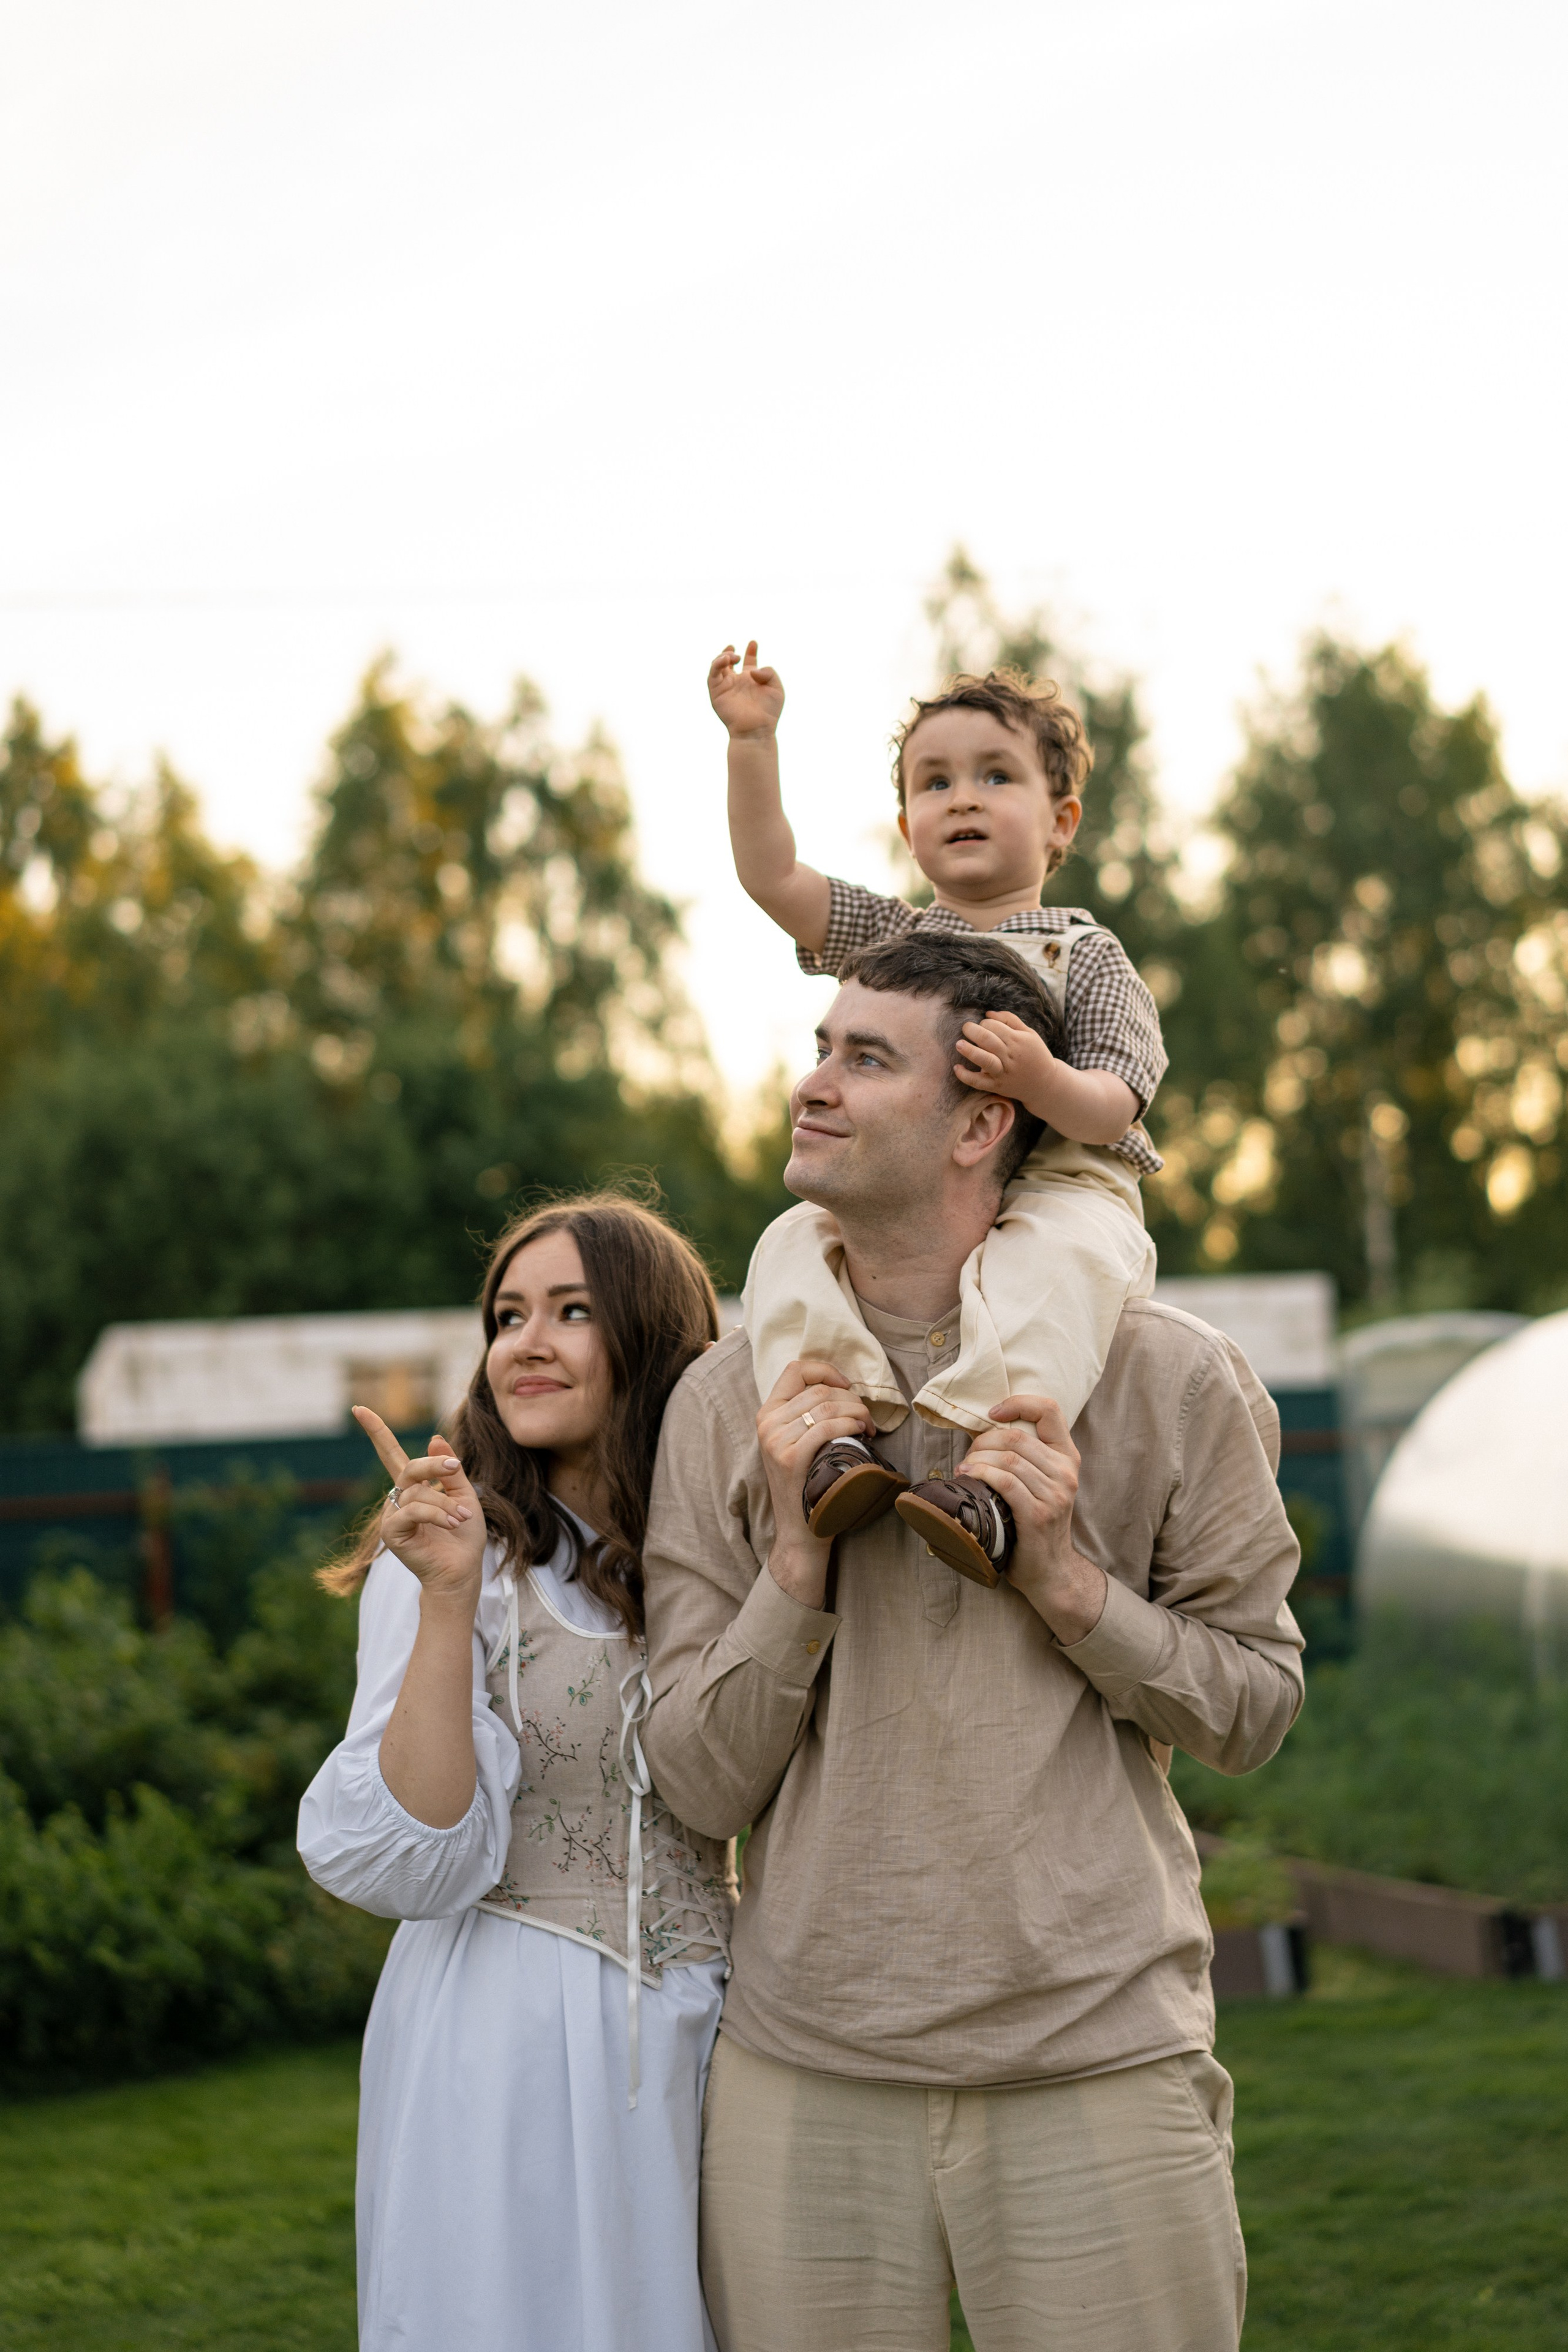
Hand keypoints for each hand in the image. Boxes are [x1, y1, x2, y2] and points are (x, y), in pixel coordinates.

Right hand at [353, 1407, 484, 1605]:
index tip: (358, 1408)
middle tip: (456, 1470)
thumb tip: (434, 1438)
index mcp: (414, 1486)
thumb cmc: (464, 1536)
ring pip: (418, 1491)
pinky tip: (452, 1522)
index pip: (391, 1454)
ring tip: (462, 1518)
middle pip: (410, 1467)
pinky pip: (413, 1510)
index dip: (376, 1431)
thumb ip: (450, 1469)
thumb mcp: (465, 1494)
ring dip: (445, 1502)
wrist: (462, 1571)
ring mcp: (392, 1515)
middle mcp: (399, 1497)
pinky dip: (436, 1513)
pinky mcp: (391, 1532)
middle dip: (435, 1466)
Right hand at [709, 640, 784, 738]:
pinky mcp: (716, 692)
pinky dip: (717, 664)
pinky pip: (712, 675)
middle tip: (737, 653)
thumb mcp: (776, 688)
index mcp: (751, 681)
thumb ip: (769, 672)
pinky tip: (726, 660)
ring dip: (723, 657)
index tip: (753, 643)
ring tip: (733, 656)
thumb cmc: (768, 712)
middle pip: (729, 662)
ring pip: (718, 666)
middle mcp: (737, 682)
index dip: (751, 651)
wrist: (757, 729)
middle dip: (730, 653)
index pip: (749, 662)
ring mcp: (725, 687)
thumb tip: (752, 670)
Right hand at [755, 1357, 871, 1604]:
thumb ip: (807, 1415)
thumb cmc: (806, 1484)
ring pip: (827, 1406)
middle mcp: (767, 1423)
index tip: (847, 1386)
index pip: (795, 1369)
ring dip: (857, 1412)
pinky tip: (862, 1433)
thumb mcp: (796, 1443)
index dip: (826, 1371)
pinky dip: (850, 1424)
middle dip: (852, 1399)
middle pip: (819, 1390)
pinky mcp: (790, 1458)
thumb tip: (842, 1390)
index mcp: (767, 1413)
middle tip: (867, 1418)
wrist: (799, 1530)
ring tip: (868, 1427)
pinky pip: (827, 1427)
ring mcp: (775, 1441)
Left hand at [955, 1008, 1055, 1113]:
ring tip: (959, 1044)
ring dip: (969, 1051)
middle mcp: (1010, 1056)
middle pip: (988, 1039)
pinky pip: (979, 1082)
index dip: (984, 1023)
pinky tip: (957, 1068)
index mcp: (1018, 1040)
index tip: (983, 1026)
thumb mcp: (1029, 1033)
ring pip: (984, 1060)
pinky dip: (966, 1076)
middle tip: (966, 1028)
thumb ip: (1009, 1019)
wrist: (1045, 1084)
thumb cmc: (1035, 1054)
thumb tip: (988, 1013)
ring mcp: (1003, 1072)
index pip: (994, 1026)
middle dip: (972, 1031)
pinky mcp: (997, 1086)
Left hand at [959, 1396, 1106, 1645]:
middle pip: (1016, 1436)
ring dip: (978, 1459)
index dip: (1018, 1403)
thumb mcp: (1040, 1483)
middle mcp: (1066, 1471)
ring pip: (1008, 1458)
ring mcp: (1056, 1493)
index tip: (992, 1413)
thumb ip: (1024, 1456)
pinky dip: (981, 1474)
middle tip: (968, 1454)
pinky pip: (1006, 1481)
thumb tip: (982, 1429)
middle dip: (983, 1440)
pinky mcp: (1039, 1514)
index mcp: (1067, 1457)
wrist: (1050, 1570)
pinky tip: (968, 1477)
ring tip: (964, 1467)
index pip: (1050, 1409)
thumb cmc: (1035, 1523)